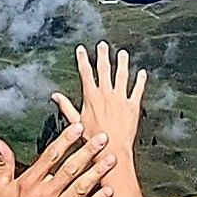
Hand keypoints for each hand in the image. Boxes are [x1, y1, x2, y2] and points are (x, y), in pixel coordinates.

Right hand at [0, 123, 112, 196]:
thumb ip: (3, 163)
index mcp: (29, 182)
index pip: (51, 155)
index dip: (66, 139)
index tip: (78, 127)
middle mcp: (44, 195)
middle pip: (70, 168)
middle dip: (88, 151)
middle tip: (103, 138)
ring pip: (80, 187)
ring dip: (97, 172)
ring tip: (111, 160)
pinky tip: (109, 191)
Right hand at [52, 41, 146, 188]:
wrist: (112, 151)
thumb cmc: (93, 140)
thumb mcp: (76, 122)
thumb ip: (66, 106)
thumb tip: (55, 96)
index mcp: (91, 96)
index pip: (86, 72)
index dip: (83, 59)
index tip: (82, 50)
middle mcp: (106, 94)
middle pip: (104, 69)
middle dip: (103, 55)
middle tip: (103, 46)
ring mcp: (120, 98)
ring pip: (122, 75)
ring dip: (122, 63)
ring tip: (122, 53)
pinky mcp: (133, 105)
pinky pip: (138, 89)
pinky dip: (140, 80)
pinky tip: (142, 73)